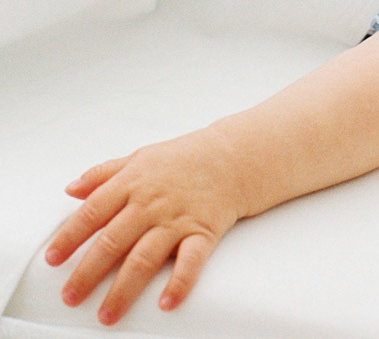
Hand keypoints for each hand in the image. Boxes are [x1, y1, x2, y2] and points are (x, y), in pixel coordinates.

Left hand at [45, 127, 245, 325]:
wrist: (234, 156)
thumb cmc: (185, 158)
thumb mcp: (140, 157)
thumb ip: (103, 173)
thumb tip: (71, 189)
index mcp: (132, 184)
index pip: (92, 212)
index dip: (70, 236)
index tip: (53, 259)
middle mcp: (151, 204)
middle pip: (112, 242)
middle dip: (88, 273)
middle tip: (71, 297)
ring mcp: (177, 219)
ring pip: (144, 258)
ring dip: (124, 289)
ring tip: (108, 313)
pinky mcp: (203, 231)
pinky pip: (190, 261)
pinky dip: (179, 282)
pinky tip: (167, 302)